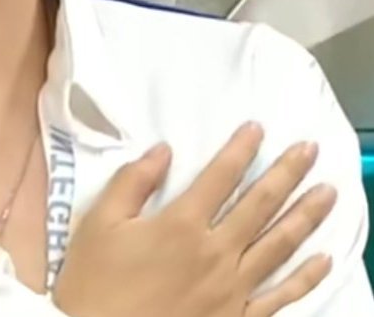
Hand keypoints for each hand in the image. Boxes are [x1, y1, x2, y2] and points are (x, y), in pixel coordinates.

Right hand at [54, 123, 335, 316]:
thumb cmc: (96, 281)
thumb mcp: (100, 223)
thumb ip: (132, 182)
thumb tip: (163, 150)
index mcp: (181, 224)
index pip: (220, 177)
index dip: (241, 149)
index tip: (258, 128)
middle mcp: (215, 252)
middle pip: (259, 205)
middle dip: (287, 173)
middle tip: (310, 149)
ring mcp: (232, 289)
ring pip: (279, 245)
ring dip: (306, 215)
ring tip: (328, 192)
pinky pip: (280, 296)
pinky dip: (306, 278)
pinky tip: (323, 259)